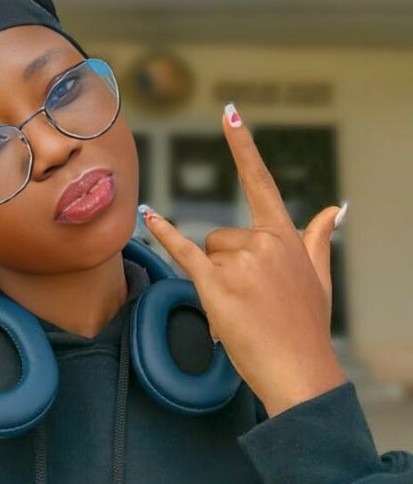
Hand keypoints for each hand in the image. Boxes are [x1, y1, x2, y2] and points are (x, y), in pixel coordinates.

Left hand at [139, 103, 348, 417]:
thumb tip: (335, 209)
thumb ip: (319, 238)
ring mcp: (240, 262)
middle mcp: (263, 241)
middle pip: (222, 235)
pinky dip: (164, 235)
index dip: (243, 146)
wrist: (300, 371)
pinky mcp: (216, 284)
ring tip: (242, 309)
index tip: (229, 112)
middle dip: (227, 264)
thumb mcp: (318, 278)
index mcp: (284, 236)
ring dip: (217, 279)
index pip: (260, 182)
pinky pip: (184, 251)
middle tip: (251, 299)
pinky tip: (148, 216)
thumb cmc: (306, 325)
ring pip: (208, 253)